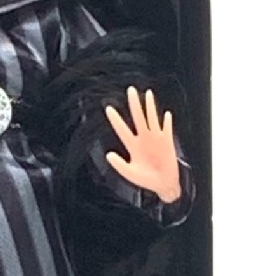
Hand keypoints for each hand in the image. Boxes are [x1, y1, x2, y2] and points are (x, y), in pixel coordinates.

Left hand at [104, 87, 181, 204]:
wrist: (163, 184)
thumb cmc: (147, 179)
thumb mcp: (129, 173)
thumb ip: (119, 165)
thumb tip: (108, 155)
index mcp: (133, 145)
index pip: (122, 129)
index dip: (115, 119)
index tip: (108, 108)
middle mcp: (143, 138)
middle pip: (137, 117)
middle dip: (134, 104)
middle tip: (130, 90)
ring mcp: (156, 138)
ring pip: (152, 118)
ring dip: (150, 106)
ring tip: (147, 94)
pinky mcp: (167, 141)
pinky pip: (166, 129)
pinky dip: (166, 122)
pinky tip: (166, 115)